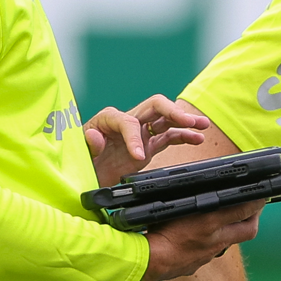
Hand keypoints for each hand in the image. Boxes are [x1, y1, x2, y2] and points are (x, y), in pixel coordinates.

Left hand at [84, 95, 208, 186]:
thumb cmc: (78, 160)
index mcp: (108, 119)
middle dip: (172, 111)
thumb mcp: (78, 153)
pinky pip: (167, 137)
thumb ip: (87, 144)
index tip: (139, 156)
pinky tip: (197, 138)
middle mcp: (126, 121)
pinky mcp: (147, 146)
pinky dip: (183, 136)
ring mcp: (139, 133)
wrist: (81, 174)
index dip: (135, 137)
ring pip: (165, 120)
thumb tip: (95, 135)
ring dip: (184, 121)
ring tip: (202, 125)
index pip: (128, 121)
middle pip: (154, 106)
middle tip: (187, 121)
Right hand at [142, 202, 264, 280]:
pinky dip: (213, 242)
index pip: (244, 209)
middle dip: (254, 217)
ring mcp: (208, 254)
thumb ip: (194, 198)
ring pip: (230, 240)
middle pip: (249, 230)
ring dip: (233, 229)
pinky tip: (204, 236)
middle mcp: (214, 240)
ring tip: (230, 218)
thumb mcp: (176, 205)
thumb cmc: (155, 230)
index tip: (262, 194)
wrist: (145, 261)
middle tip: (253, 207)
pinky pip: (213, 251)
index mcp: (209, 222)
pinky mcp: (198, 264)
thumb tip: (208, 188)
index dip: (257, 200)